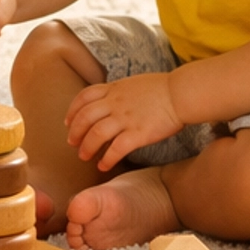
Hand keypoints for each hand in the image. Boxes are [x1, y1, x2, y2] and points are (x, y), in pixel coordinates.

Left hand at [64, 71, 181, 170]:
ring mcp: (125, 118)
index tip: (68, 122)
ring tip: (84, 157)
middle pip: (85, 117)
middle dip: (75, 132)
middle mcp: (115, 102)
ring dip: (87, 147)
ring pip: (96, 134)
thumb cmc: (162, 89)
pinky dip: (106, 159)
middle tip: (72, 143)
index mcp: (114, 89)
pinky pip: (116, 148)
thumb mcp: (134, 83)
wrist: (181, 93)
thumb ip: (119, 92)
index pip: (84, 97)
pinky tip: (104, 166)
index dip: (72, 111)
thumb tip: (110, 99)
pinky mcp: (138, 133)